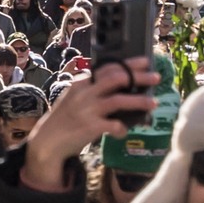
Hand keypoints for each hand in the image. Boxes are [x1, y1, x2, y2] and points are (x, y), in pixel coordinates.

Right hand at [22, 58, 157, 189]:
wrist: (47, 141)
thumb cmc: (63, 119)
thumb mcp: (73, 98)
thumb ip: (91, 90)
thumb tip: (117, 87)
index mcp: (82, 83)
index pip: (108, 67)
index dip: (129, 64)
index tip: (145, 62)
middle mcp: (85, 93)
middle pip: (117, 79)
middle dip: (138, 76)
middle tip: (156, 76)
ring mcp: (88, 110)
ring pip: (119, 100)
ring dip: (139, 101)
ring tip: (153, 102)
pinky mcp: (91, 127)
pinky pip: (114, 126)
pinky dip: (122, 129)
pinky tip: (123, 131)